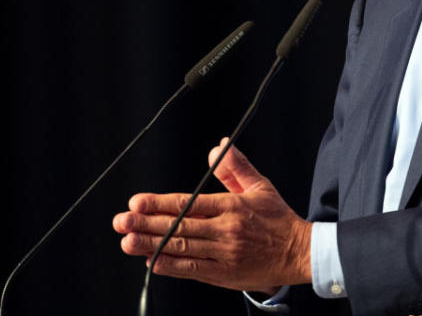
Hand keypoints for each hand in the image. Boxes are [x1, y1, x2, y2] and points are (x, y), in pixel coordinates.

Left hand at [112, 139, 312, 293]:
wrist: (299, 252)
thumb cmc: (277, 219)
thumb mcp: (260, 186)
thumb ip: (236, 167)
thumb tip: (218, 147)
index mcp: (231, 207)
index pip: (188, 204)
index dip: (160, 203)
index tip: (137, 201)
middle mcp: (225, 230)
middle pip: (179, 227)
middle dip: (146, 224)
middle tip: (122, 221)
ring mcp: (224, 254)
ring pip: (182, 249)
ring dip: (152, 245)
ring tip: (128, 242)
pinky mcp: (225, 274)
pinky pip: (193, 270)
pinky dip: (171, 266)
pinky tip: (152, 261)